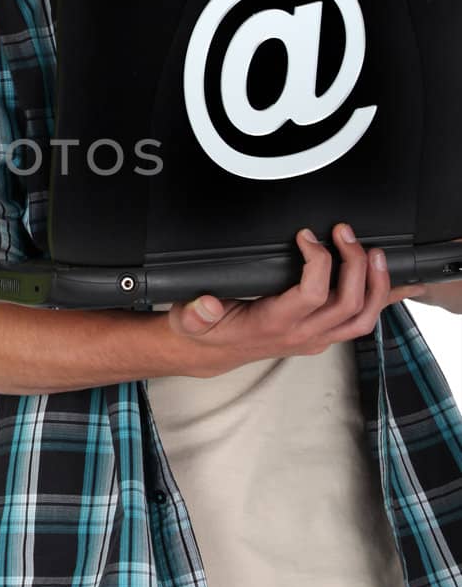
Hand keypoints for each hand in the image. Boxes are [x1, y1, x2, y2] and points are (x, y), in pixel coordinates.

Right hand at [168, 221, 426, 372]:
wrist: (211, 352)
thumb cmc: (206, 330)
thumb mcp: (189, 320)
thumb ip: (195, 313)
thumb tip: (206, 304)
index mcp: (274, 324)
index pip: (312, 295)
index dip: (318, 261)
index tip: (306, 235)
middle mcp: (301, 334)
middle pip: (348, 304)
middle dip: (354, 265)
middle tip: (344, 233)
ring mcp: (315, 338)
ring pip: (362, 318)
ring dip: (376, 285)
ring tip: (374, 253)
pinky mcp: (322, 335)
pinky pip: (361, 322)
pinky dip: (382, 301)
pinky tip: (397, 284)